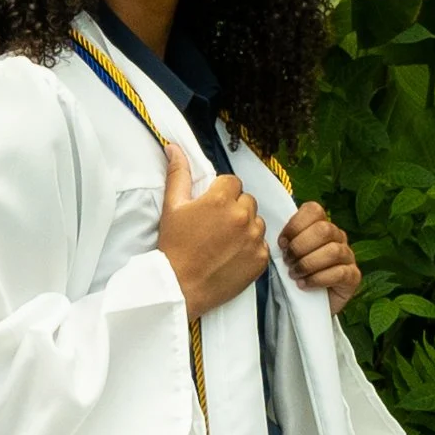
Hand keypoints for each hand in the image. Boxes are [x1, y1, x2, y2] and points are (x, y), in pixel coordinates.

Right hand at [157, 138, 267, 319]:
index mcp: (222, 198)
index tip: (210, 207)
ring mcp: (254, 238)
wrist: (180, 287)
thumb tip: (175, 147)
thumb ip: (178, 174)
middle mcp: (242, 215)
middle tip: (216, 225)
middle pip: (246, 201)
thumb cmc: (174, 246)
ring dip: (245, 227)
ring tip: (225, 241)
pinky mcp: (261, 259)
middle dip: (234, 208)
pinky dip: (251, 247)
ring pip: (256, 221)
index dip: (221, 192)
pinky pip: (262, 244)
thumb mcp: (172, 206)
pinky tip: (233, 255)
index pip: (232, 182)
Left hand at [280, 199, 361, 312]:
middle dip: (300, 246)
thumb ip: (286, 239)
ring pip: (333, 251)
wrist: (309, 304)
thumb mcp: (288, 253)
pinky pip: (340, 273)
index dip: (295, 225)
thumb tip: (272, 233)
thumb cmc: (297, 273)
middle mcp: (338, 237)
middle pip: (324, 229)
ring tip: (294, 274)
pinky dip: (318, 279)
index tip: (281, 243)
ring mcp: (348, 256)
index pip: (314, 210)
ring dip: (308, 263)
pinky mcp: (353, 276)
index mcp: (322, 225)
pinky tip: (304, 285)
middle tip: (287, 261)